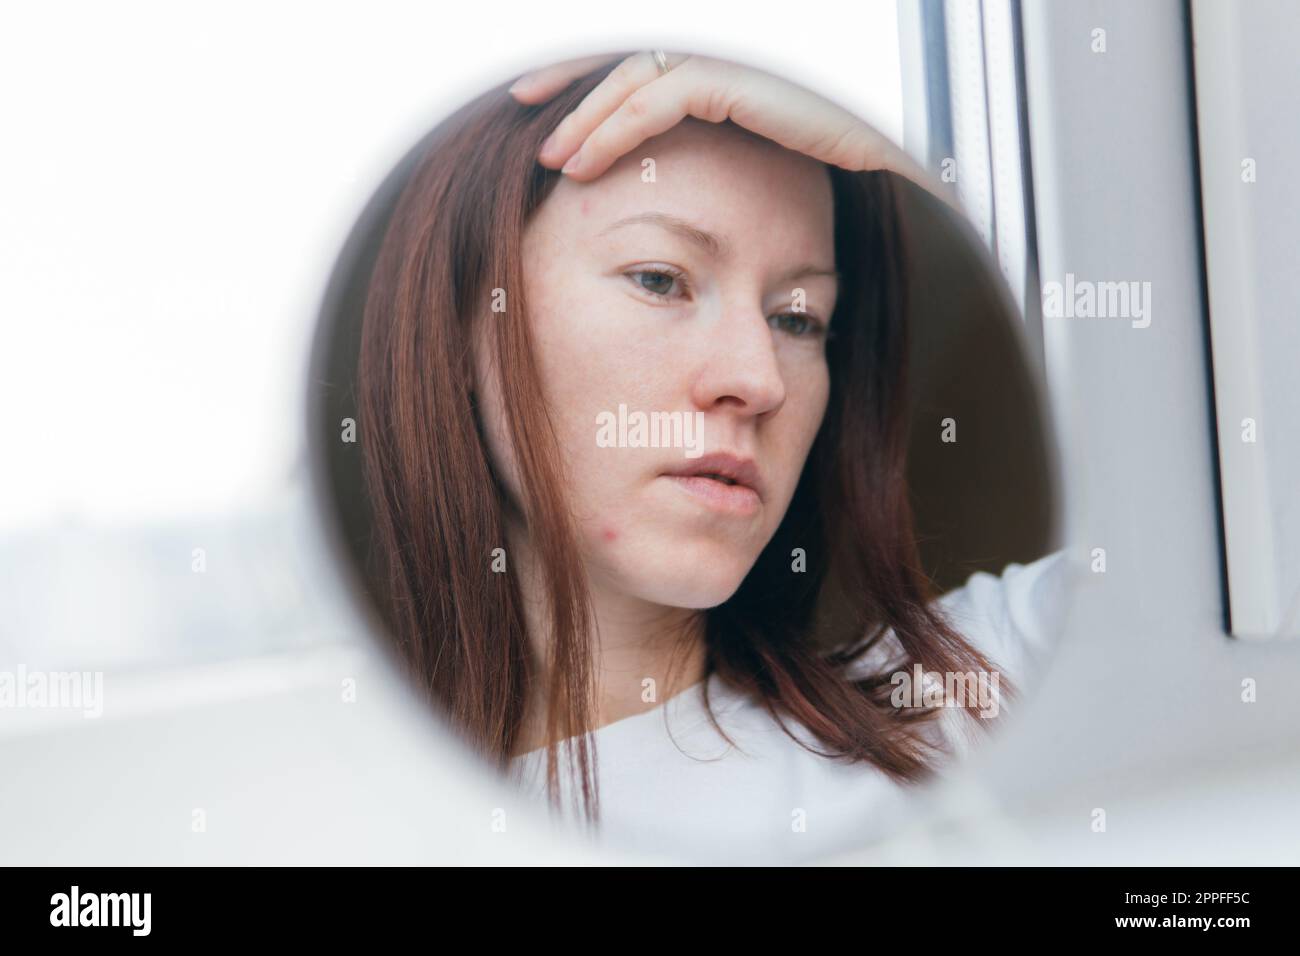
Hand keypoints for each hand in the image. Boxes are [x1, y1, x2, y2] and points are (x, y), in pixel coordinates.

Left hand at [508, 51, 930, 189]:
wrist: (896, 166)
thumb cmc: (831, 171)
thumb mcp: (753, 161)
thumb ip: (711, 152)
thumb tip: (671, 186)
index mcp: (725, 65)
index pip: (643, 61)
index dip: (590, 77)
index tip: (547, 108)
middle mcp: (725, 53)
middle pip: (628, 56)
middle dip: (570, 80)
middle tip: (524, 111)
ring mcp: (733, 58)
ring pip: (634, 77)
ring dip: (585, 115)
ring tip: (551, 156)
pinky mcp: (740, 77)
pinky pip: (658, 99)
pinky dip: (615, 129)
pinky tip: (585, 163)